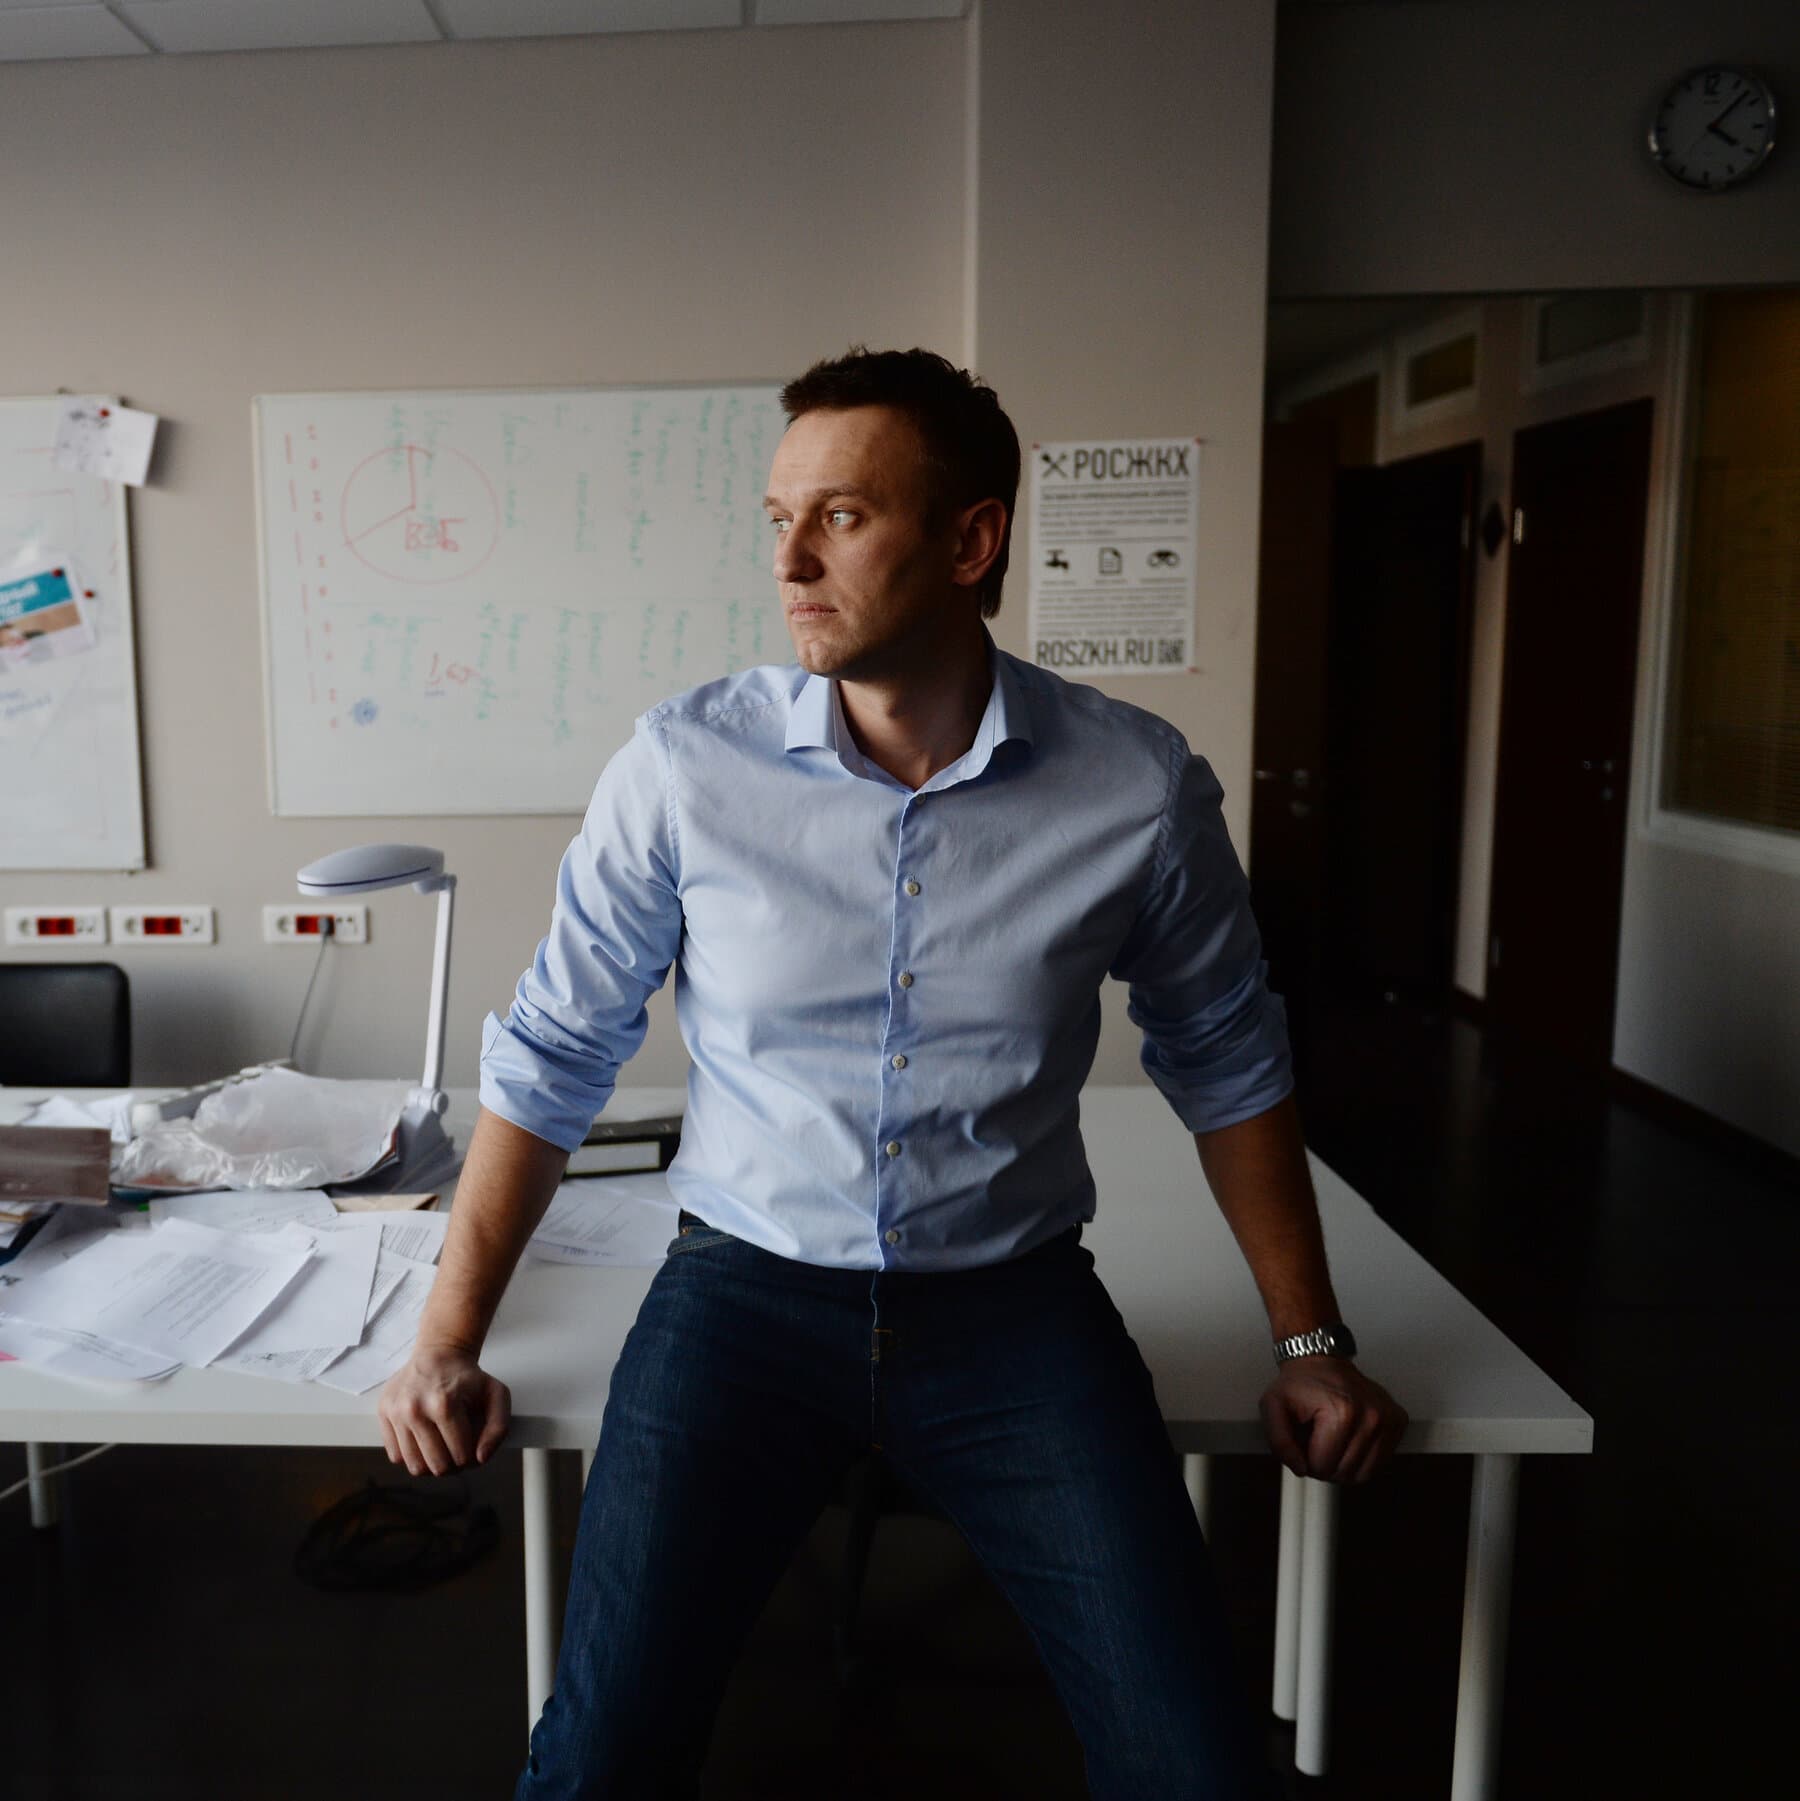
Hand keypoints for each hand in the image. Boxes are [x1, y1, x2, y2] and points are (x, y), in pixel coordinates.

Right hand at [377, 1343, 511, 1475]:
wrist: (437, 1354)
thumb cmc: (467, 1378)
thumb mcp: (496, 1395)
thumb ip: (499, 1428)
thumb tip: (481, 1458)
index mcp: (445, 1404)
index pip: (460, 1457)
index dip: (471, 1459)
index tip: (472, 1448)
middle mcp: (415, 1409)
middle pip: (437, 1466)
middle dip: (452, 1466)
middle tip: (456, 1453)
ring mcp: (396, 1412)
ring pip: (415, 1466)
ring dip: (431, 1465)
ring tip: (440, 1450)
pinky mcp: (384, 1413)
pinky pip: (396, 1456)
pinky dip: (411, 1455)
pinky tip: (423, 1441)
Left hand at [1260, 1356, 1406, 1483]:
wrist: (1320, 1359)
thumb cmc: (1299, 1384)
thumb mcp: (1272, 1407)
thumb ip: (1279, 1442)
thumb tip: (1300, 1468)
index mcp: (1342, 1411)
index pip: (1323, 1467)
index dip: (1306, 1459)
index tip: (1303, 1439)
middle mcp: (1371, 1415)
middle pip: (1345, 1474)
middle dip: (1325, 1464)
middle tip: (1316, 1439)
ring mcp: (1388, 1418)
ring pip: (1364, 1474)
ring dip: (1343, 1465)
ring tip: (1332, 1439)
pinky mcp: (1398, 1420)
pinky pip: (1379, 1463)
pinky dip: (1361, 1458)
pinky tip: (1349, 1438)